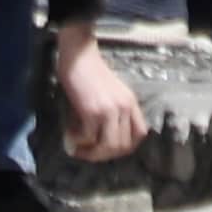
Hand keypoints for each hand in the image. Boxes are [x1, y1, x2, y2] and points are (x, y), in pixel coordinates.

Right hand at [50, 30, 146, 167]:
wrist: (79, 57)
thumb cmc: (92, 72)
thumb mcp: (113, 92)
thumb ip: (116, 110)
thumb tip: (105, 136)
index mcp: (131, 103)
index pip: (140, 134)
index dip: (126, 146)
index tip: (110, 148)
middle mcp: (124, 108)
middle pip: (124, 145)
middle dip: (105, 154)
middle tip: (90, 152)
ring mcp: (109, 110)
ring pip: (108, 146)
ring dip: (93, 153)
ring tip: (80, 150)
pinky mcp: (92, 111)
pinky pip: (89, 138)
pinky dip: (79, 142)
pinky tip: (71, 135)